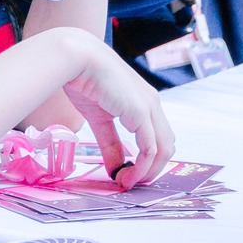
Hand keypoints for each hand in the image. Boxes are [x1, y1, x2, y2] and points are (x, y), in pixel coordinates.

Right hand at [52, 29, 175, 186]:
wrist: (76, 59)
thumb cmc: (84, 80)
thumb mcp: (99, 119)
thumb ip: (110, 143)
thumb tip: (115, 169)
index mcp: (143, 101)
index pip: (158, 137)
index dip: (148, 161)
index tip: (128, 176)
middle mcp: (152, 103)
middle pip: (166, 146)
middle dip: (151, 170)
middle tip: (130, 184)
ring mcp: (149, 107)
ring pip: (164, 149)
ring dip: (148, 172)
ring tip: (128, 184)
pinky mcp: (141, 112)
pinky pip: (150, 148)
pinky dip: (142, 167)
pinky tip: (126, 176)